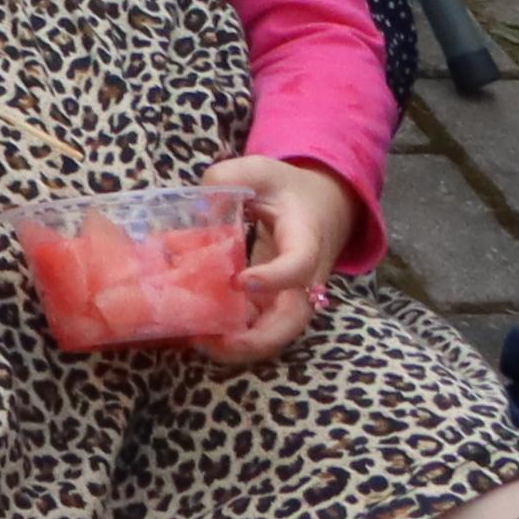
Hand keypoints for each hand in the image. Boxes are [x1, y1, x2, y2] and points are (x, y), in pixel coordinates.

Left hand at [199, 154, 360, 363]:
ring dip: (240, 346)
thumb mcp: (260, 171)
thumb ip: (228, 177)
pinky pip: (257, 328)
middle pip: (292, 321)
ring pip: (275, 335)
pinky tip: (197, 333)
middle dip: (256, 339)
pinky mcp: (274, 305)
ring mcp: (291, 296)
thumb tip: (197, 206)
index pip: (298, 265)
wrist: (320, 208)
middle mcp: (305, 278)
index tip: (240, 280)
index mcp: (306, 239)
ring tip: (198, 342)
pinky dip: (232, 337)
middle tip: (214, 340)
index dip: (274, 278)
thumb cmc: (287, 189)